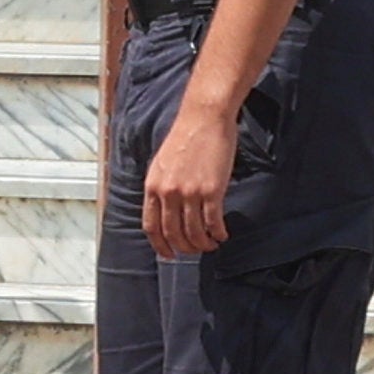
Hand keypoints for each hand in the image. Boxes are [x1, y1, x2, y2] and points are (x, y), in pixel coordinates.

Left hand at [142, 103, 238, 258]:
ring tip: (211, 245)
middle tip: (194, 251)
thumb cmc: (185, 139)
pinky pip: (213, 221)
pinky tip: (222, 235)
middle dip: (185, 248)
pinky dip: (218, 233)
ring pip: (194, 232)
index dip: (160, 245)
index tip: (168, 254)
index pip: (151, 226)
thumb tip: (165, 211)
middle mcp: (168, 193)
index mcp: (152, 187)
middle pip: (173, 233)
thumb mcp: (161, 165)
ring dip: (203, 244)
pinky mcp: (212, 190)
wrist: (204, 119)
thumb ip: (161, 188)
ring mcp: (189, 192)